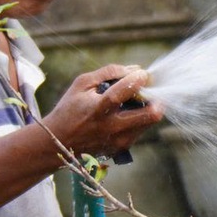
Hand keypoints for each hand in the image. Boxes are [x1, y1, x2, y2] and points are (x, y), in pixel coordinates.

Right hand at [41, 64, 164, 158]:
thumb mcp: (82, 84)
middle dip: (157, 99)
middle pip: (150, 115)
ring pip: (149, 122)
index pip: (122, 93)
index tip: (143, 73)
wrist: (59, 142)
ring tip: (134, 100)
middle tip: (150, 90)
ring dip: (148, 108)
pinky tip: (126, 113)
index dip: (137, 80)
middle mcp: (111, 127)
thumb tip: (135, 68)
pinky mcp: (121, 147)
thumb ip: (108, 73)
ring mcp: (119, 140)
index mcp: (98, 109)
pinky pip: (140, 129)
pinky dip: (139, 118)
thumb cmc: (69, 109)